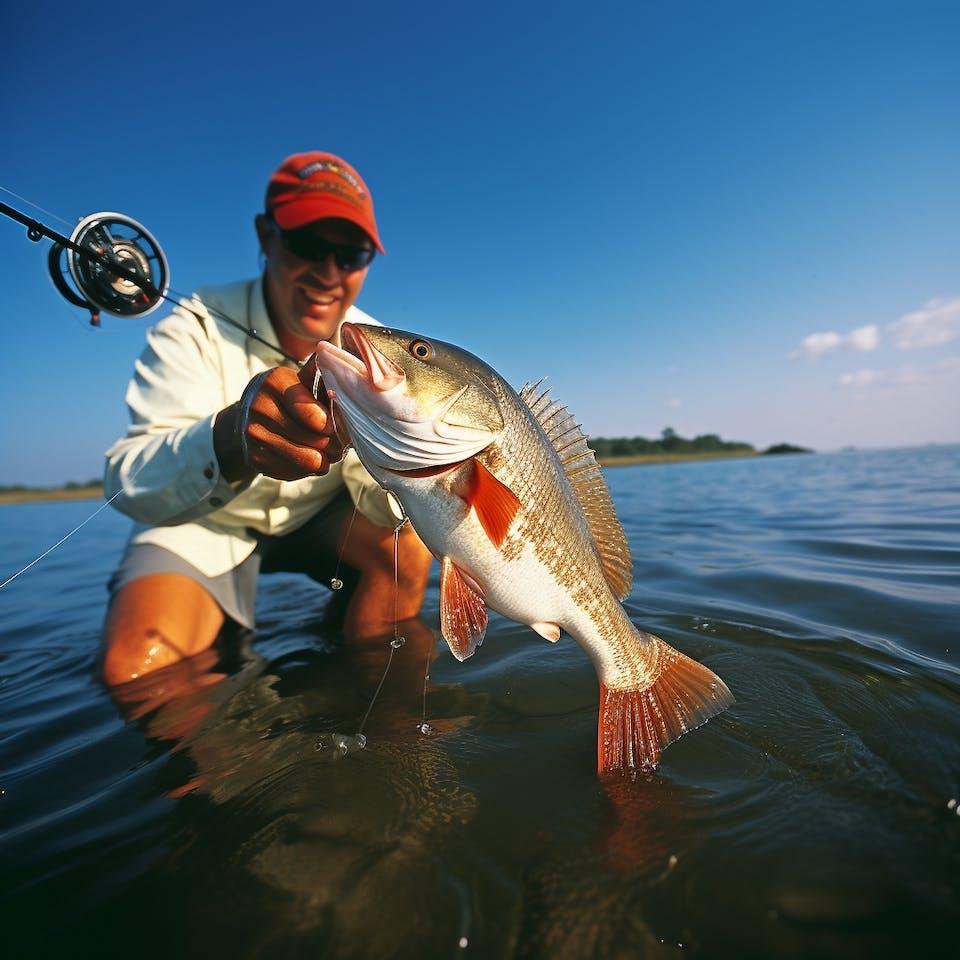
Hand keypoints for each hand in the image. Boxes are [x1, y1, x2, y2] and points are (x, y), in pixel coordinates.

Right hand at [214, 367, 343, 481]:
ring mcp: (254, 435)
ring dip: (325, 460)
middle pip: (317, 440)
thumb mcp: (302, 380)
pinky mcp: (254, 459)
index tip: (338, 425)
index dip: (334, 426)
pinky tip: (307, 457)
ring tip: (327, 451)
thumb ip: (323, 373)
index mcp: (275, 381)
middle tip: (339, 442)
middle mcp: (259, 407)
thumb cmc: (288, 397)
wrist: (248, 418)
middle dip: (335, 444)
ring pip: (309, 460)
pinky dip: (308, 469)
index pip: (317, 417)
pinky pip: (296, 473)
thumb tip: (338, 359)